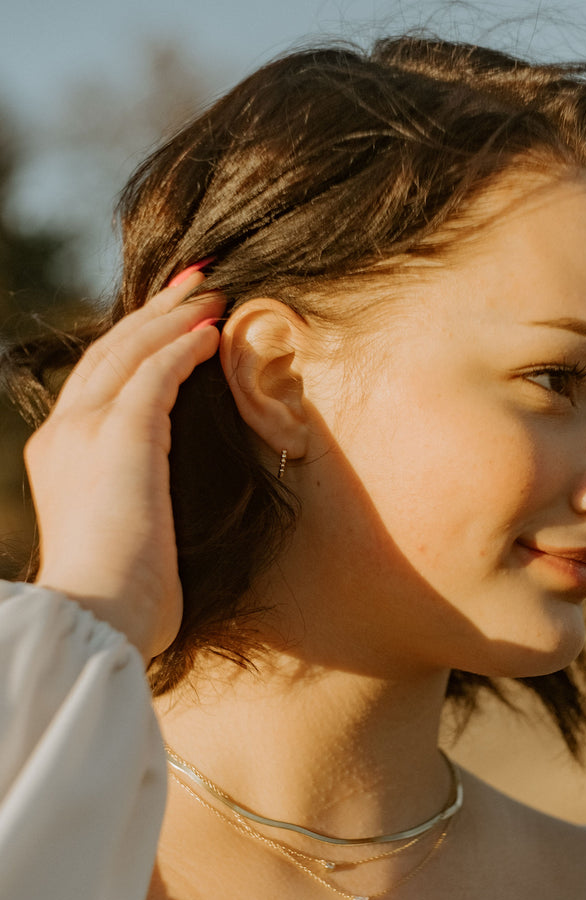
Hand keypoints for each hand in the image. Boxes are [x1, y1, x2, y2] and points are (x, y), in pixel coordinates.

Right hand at [25, 272, 225, 663]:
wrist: (100, 616)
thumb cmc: (122, 600)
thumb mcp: (122, 539)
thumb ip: (136, 504)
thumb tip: (164, 509)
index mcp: (58, 456)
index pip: (96, 381)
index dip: (134, 344)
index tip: (170, 323)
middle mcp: (63, 433)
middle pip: (109, 351)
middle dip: (154, 312)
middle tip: (195, 283)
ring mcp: (85, 430)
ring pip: (131, 349)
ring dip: (174, 317)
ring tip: (212, 295)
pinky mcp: (120, 434)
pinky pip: (156, 371)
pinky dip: (185, 346)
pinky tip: (213, 334)